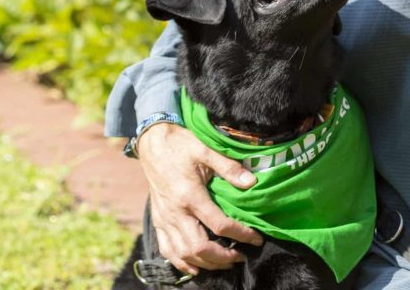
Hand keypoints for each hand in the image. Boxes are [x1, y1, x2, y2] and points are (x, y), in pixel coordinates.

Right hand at [136, 122, 264, 274]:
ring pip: (183, 254)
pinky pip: (167, 249)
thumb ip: (229, 167)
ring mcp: (165, 219)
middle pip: (199, 247)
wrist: (152, 144)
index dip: (241, 234)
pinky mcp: (158, 221)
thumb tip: (251, 182)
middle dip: (222, 257)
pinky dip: (181, 262)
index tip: (256, 238)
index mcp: (190, 195)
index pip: (219, 225)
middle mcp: (176, 212)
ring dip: (205, 263)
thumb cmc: (180, 145)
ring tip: (224, 262)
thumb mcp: (206, 150)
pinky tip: (195, 266)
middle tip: (240, 256)